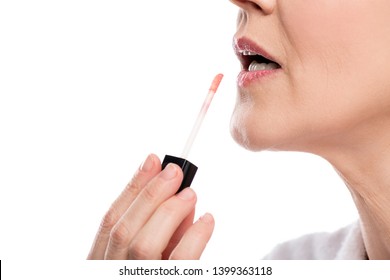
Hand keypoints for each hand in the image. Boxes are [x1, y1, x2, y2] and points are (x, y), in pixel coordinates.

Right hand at [87, 154, 214, 259]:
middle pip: (122, 229)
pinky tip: (206, 221)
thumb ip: (160, 229)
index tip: (152, 160)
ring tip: (190, 193)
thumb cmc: (156, 268)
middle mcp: (112, 272)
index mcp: (101, 260)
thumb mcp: (151, 254)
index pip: (109, 220)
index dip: (132, 187)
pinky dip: (195, 237)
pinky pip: (179, 263)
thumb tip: (180, 196)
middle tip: (174, 171)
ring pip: (143, 243)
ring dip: (168, 211)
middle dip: (150, 194)